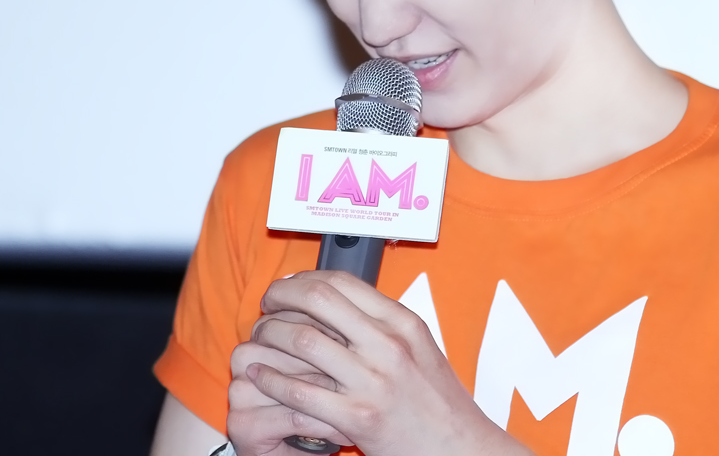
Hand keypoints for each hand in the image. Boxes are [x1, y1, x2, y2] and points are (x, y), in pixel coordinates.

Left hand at [230, 270, 532, 455]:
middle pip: (318, 300)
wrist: (460, 448)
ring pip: (303, 340)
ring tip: (259, 339)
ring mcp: (373, 381)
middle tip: (266, 306)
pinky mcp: (357, 418)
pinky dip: (272, 379)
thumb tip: (341, 302)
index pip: (342, 282)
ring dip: (270, 335)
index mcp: (402, 323)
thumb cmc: (438, 402)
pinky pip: (300, 391)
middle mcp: (388, 345)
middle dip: (281, 298)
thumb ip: (383, 323)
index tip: (287, 287)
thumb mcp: (419, 347)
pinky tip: (260, 375)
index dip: (304, 280)